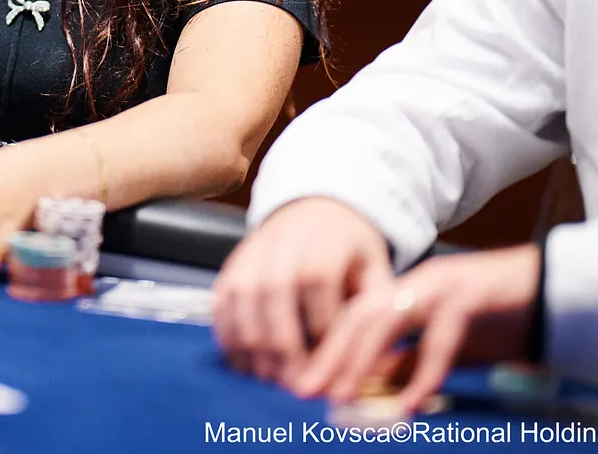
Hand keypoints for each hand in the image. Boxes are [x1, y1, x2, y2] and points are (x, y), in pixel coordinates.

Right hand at [213, 197, 392, 383]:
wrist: (314, 213)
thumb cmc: (350, 253)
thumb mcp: (375, 272)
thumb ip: (373, 313)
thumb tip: (368, 364)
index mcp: (324, 241)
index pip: (317, 283)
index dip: (322, 328)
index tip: (331, 363)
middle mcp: (282, 242)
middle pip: (274, 292)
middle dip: (282, 345)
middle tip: (294, 384)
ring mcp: (251, 253)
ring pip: (242, 299)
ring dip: (251, 344)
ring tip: (268, 378)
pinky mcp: (231, 266)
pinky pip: (221, 302)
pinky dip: (228, 335)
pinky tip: (244, 362)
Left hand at [292, 244, 540, 413]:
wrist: (556, 296)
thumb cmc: (499, 322)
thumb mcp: (443, 347)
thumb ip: (407, 363)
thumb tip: (369, 390)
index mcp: (405, 290)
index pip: (352, 319)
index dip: (326, 349)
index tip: (304, 381)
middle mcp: (415, 284)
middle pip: (359, 317)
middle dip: (330, 355)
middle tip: (305, 390)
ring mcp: (441, 288)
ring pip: (386, 321)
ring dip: (359, 360)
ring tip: (340, 395)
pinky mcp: (470, 300)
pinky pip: (439, 342)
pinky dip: (422, 375)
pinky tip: (408, 405)